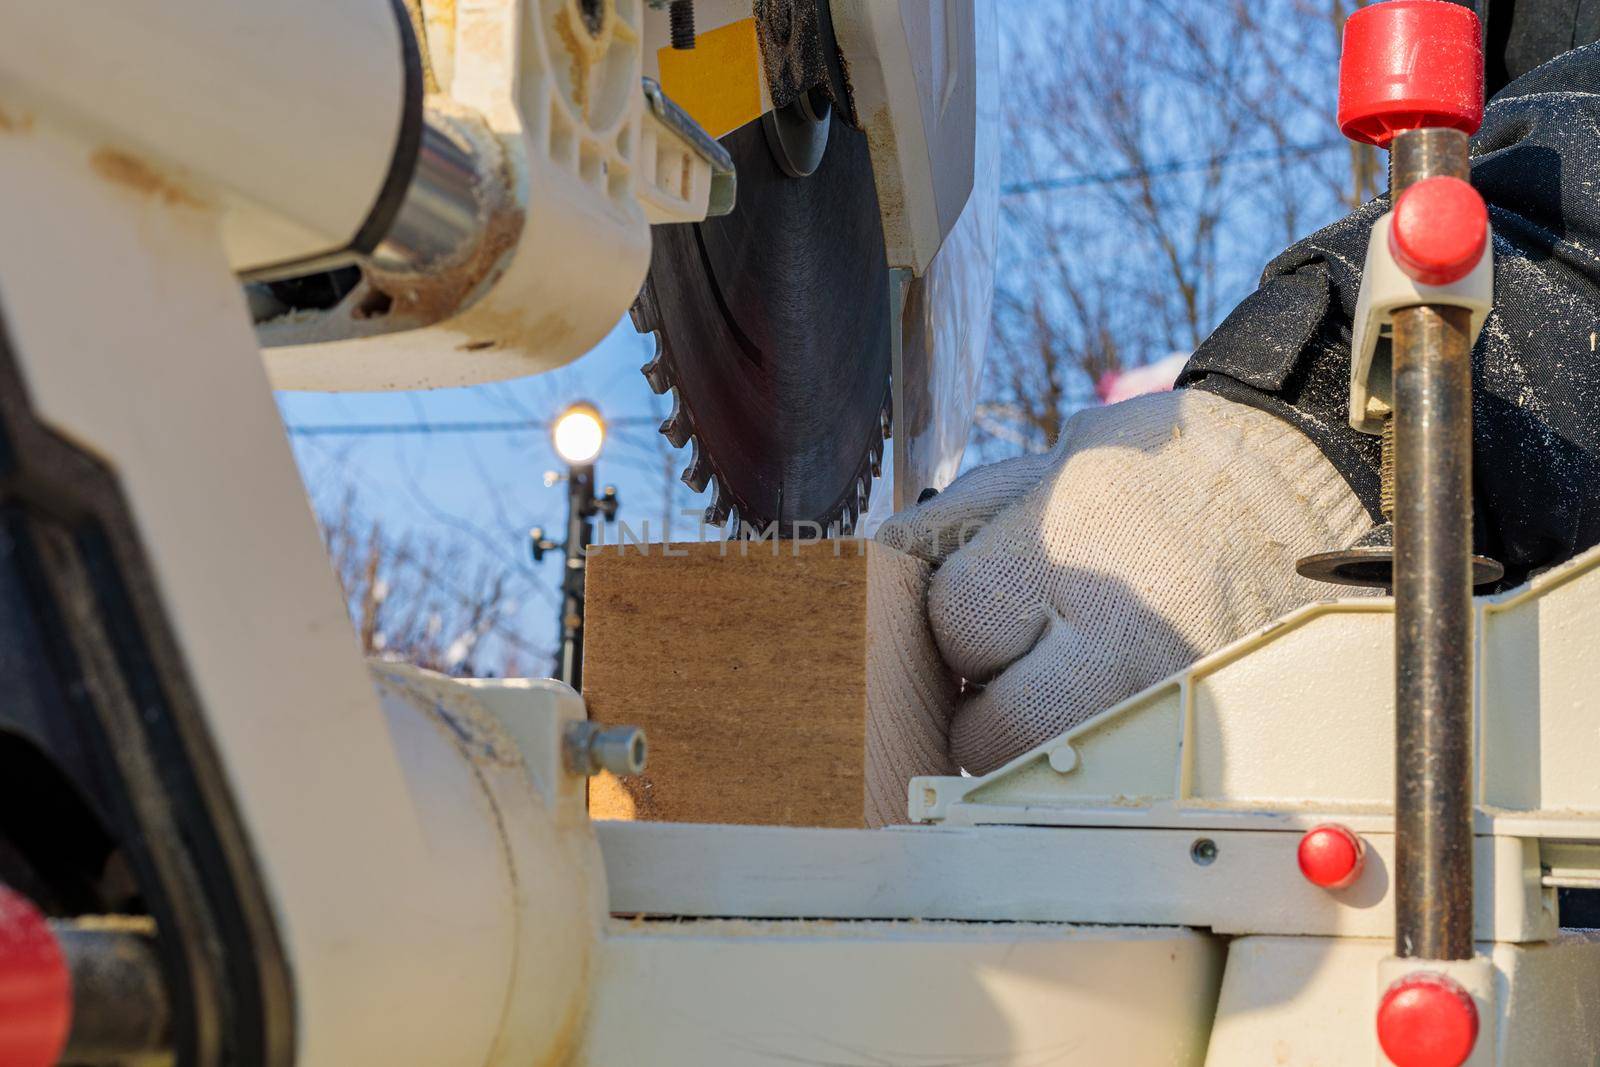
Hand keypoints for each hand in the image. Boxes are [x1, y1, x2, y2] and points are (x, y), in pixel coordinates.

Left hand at [878, 389, 1374, 773]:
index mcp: (1070, 555)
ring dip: (1035, 750)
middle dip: (984, 709)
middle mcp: (1117, 640)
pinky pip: (1116, 792)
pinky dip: (1097, 771)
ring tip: (1064, 696)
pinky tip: (1108, 721)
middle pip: (987, 732)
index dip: (958, 626)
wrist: (1302, 486)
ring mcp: (1167, 703)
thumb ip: (967, 515)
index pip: (956, 626)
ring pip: (1046, 782)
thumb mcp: (1059, 461)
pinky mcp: (1209, 743)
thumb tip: (890, 563)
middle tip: (1013, 675)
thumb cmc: (1162, 474)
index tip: (991, 616)